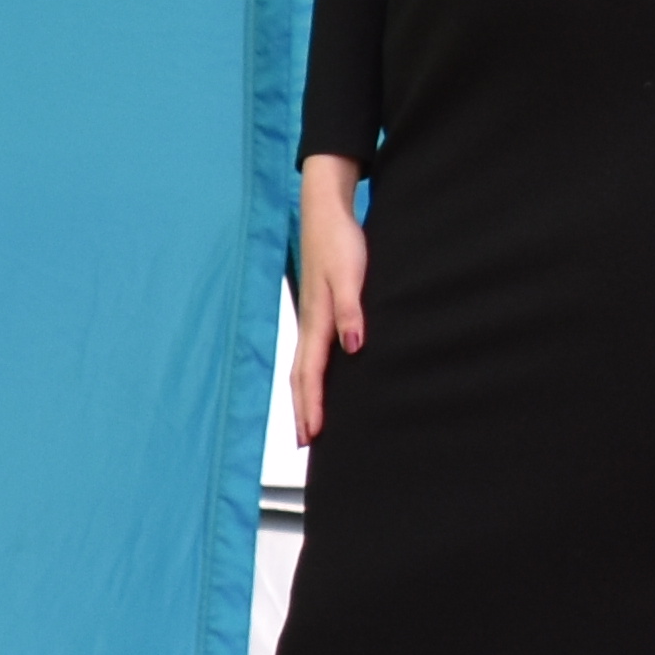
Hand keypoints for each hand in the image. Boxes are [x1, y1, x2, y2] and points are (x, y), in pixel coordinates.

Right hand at [287, 173, 367, 444]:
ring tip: (307, 420)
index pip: (312, 373)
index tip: (313, 435)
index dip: (312, 405)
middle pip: (301, 377)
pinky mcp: (319, 310)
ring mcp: (312, 318)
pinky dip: (311, 374)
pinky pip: (311, 352)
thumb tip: (354, 347)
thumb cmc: (339, 241)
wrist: (326, 212)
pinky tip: (319, 378)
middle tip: (306, 442)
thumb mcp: (350, 274)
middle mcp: (310, 324)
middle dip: (302, 410)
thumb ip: (351, 310)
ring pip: (304, 367)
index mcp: (317, 321)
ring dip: (304, 396)